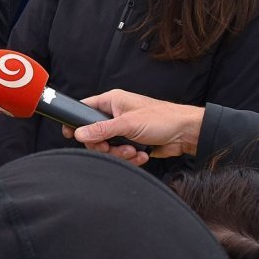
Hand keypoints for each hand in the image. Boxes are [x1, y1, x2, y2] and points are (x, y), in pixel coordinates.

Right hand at [62, 89, 203, 165]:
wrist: (187, 133)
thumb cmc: (162, 119)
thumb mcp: (127, 124)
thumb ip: (101, 129)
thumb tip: (79, 133)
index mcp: (111, 101)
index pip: (84, 109)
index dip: (76, 122)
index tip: (71, 135)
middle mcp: (115, 114)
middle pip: (93, 134)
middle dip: (104, 145)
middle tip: (110, 147)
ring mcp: (124, 129)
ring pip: (107, 146)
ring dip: (119, 153)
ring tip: (133, 151)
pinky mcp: (132, 142)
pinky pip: (121, 153)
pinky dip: (130, 157)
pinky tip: (142, 154)